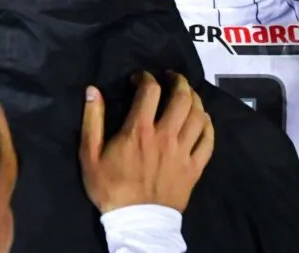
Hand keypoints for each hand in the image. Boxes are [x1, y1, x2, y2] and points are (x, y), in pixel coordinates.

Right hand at [80, 72, 213, 214]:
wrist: (136, 222)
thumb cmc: (110, 187)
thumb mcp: (90, 154)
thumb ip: (92, 120)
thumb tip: (92, 90)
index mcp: (138, 129)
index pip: (150, 90)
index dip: (146, 77)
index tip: (139, 78)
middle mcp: (165, 135)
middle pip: (182, 98)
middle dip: (178, 81)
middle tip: (171, 77)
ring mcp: (183, 152)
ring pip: (198, 116)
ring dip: (195, 99)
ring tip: (187, 94)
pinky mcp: (195, 168)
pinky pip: (209, 141)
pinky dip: (208, 125)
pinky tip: (203, 119)